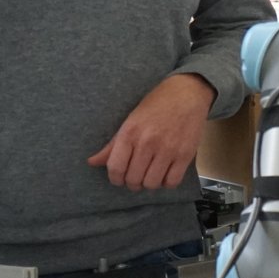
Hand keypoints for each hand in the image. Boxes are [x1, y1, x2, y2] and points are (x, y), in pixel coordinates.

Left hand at [89, 73, 215, 190]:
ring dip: (149, 183)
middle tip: (136, 177)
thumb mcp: (130, 120)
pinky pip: (172, 182)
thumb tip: (91, 162)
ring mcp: (168, 149)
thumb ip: (112, 145)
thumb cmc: (156, 105)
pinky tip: (165, 174)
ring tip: (150, 175)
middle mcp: (147, 142)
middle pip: (133, 179)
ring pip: (152, 183)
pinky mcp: (185, 155)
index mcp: (130, 133)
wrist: (187, 93)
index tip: (119, 178)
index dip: (115, 179)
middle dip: (132, 183)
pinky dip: (166, 183)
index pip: (115, 168)